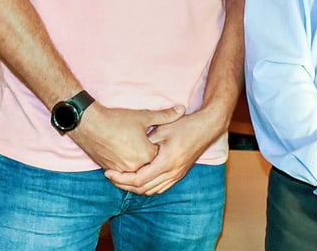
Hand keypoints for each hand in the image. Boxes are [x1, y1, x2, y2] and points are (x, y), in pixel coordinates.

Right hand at [70, 102, 184, 172]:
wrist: (89, 124)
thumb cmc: (117, 120)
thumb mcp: (144, 116)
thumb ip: (165, 116)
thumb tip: (182, 109)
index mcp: (146, 156)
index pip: (160, 157)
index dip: (162, 148)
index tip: (162, 140)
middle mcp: (134, 167)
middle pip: (149, 168)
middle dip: (153, 160)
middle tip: (154, 150)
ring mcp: (120, 171)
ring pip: (136, 173)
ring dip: (141, 167)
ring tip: (142, 155)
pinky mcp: (109, 170)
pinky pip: (123, 174)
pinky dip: (129, 169)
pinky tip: (130, 157)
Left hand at [103, 108, 220, 194]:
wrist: (207, 127)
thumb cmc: (185, 125)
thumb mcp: (162, 129)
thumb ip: (146, 141)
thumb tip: (129, 150)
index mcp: (166, 162)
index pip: (138, 180)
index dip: (121, 178)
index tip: (109, 172)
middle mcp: (172, 172)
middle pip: (143, 189)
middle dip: (124, 185)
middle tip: (111, 177)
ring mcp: (177, 175)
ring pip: (151, 191)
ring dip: (136, 188)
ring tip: (122, 179)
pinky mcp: (180, 174)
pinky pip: (160, 187)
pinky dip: (147, 187)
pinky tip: (139, 180)